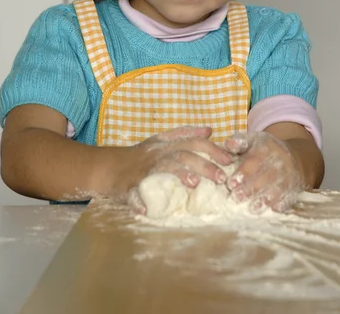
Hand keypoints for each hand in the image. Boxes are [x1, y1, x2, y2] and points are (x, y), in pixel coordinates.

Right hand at [111, 126, 232, 209]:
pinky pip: (133, 194)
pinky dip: (138, 201)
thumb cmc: (142, 156)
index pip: (193, 142)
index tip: (230, 160)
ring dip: (179, 174)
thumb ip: (186, 134)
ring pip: (163, 168)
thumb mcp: (163, 140)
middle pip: (183, 154)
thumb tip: (209, 130)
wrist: (109, 167)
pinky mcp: (128, 186)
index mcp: (166, 144)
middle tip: (222, 178)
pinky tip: (145, 210)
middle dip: (204, 165)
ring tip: (194, 183)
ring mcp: (143, 170)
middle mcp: (157, 154)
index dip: (212, 149)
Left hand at [224, 131, 304, 212]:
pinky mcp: (296, 186)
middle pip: (266, 176)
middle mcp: (280, 160)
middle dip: (251, 188)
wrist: (297, 155)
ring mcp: (290, 174)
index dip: (243, 172)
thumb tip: (228, 144)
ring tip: (252, 208)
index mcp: (267, 147)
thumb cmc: (267, 150)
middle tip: (237, 197)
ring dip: (265, 198)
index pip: (254, 160)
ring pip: (278, 187)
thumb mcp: (254, 140)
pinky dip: (284, 202)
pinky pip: (291, 194)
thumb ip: (240, 142)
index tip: (231, 184)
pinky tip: (275, 209)